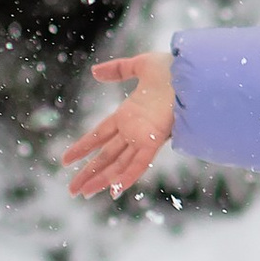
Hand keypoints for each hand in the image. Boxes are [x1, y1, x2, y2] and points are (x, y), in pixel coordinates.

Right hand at [63, 49, 175, 199]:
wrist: (192, 73)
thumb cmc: (173, 69)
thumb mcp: (140, 65)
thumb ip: (118, 70)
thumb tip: (94, 72)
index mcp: (129, 114)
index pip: (100, 135)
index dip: (83, 147)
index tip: (67, 160)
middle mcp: (134, 130)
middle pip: (106, 155)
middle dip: (89, 172)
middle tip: (73, 189)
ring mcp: (143, 137)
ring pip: (118, 164)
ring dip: (100, 180)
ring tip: (82, 194)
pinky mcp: (153, 141)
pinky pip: (138, 164)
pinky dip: (125, 178)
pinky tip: (112, 191)